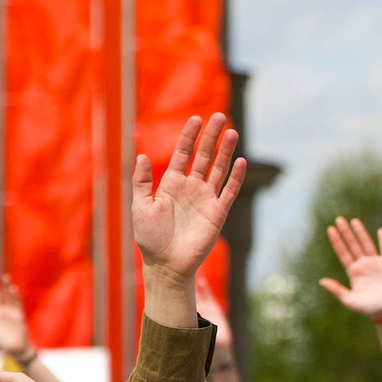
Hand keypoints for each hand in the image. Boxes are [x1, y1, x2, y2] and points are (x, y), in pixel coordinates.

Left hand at [0, 272, 34, 359]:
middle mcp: (4, 310)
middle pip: (1, 294)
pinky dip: (15, 296)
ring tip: (6, 278)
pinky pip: (18, 304)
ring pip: (10, 297)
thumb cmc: (0, 342)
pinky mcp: (20, 316)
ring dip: (7, 288)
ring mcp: (13, 312)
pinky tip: (13, 289)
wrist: (15, 349)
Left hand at [132, 113, 244, 277]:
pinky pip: (229, 192)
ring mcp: (206, 199)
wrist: (166, 265)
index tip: (196, 119)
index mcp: (172, 183)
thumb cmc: (150, 238)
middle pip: (204, 156)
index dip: (189, 136)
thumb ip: (141, 181)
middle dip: (211, 136)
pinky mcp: (217, 213)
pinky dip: (236, 177)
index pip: (183, 153)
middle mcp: (191, 188)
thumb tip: (141, 155)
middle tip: (220, 116)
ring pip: (218, 169)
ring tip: (232, 132)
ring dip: (226, 151)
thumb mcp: (139, 206)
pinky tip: (241, 162)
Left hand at [318, 218, 381, 319]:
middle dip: (346, 232)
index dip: (336, 241)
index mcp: (353, 272)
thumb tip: (321, 281)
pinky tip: (381, 230)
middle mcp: (363, 266)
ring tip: (354, 220)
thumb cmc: (368, 309)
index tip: (330, 229)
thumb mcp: (349, 300)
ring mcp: (375, 264)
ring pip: (366, 244)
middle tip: (339, 219)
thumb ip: (336, 290)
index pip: (342, 253)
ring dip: (360, 232)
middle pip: (352, 245)